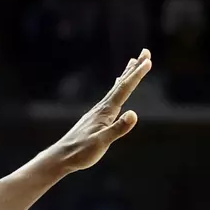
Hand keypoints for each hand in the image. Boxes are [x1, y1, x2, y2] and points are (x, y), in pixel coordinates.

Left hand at [50, 50, 151, 169]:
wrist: (62, 156)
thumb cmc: (81, 152)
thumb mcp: (101, 142)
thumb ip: (118, 128)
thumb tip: (134, 114)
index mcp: (106, 111)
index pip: (124, 89)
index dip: (137, 75)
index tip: (148, 61)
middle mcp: (102, 107)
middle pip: (121, 83)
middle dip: (134, 68)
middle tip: (145, 52)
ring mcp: (99, 111)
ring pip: (116, 88)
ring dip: (126, 74)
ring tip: (132, 62)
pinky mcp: (97, 117)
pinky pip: (111, 96)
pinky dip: (117, 87)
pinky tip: (117, 85)